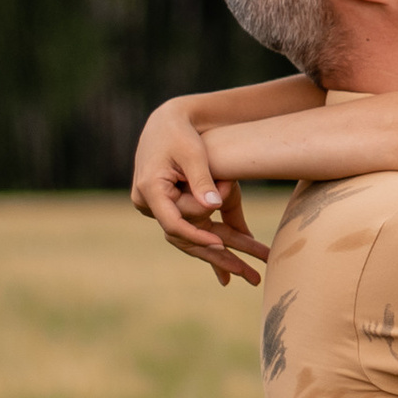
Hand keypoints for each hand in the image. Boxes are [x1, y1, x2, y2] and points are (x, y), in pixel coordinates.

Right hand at [131, 101, 269, 285]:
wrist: (165, 122)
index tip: (221, 245)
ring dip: (220, 258)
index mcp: (149, 190)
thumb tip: (212, 208)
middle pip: (185, 237)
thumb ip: (202, 180)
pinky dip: (212, 246)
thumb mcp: (193, 154)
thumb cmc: (180, 133)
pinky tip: (231, 273)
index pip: (174, 223)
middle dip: (218, 256)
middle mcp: (148, 204)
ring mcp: (157, 208)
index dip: (197, 235)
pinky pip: (190, 231)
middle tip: (247, 275)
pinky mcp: (168, 208)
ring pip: (189, 238)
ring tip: (250, 276)